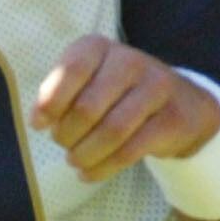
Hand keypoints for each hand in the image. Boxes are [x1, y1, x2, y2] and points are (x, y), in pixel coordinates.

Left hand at [31, 36, 219, 181]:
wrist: (181, 103)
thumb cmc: (116, 94)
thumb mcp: (86, 82)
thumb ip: (58, 95)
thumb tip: (38, 121)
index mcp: (100, 47)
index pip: (71, 70)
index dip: (50, 103)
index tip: (40, 125)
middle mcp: (130, 60)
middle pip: (88, 107)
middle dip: (67, 135)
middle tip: (63, 145)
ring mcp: (156, 88)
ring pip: (111, 131)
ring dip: (84, 155)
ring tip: (75, 161)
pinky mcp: (172, 118)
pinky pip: (130, 151)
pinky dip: (103, 168)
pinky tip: (89, 174)